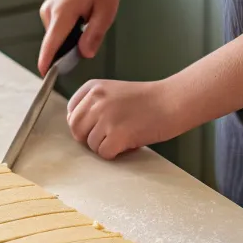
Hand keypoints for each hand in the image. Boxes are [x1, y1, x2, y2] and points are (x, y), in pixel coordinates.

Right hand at [38, 0, 120, 74]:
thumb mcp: (106, 14)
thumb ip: (94, 36)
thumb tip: (84, 54)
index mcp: (64, 12)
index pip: (51, 43)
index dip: (47, 61)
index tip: (44, 75)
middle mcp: (50, 10)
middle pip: (55, 42)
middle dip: (71, 48)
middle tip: (92, 30)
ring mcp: (48, 8)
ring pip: (56, 36)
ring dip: (71, 37)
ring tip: (88, 19)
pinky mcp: (49, 8)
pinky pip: (56, 28)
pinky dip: (68, 30)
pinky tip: (82, 17)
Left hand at [67, 80, 181, 159]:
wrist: (171, 101)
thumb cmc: (148, 100)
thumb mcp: (114, 92)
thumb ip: (95, 104)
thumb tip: (79, 128)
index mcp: (93, 87)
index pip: (71, 112)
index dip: (82, 124)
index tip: (95, 127)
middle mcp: (96, 100)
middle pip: (76, 129)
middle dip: (89, 138)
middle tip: (108, 137)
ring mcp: (105, 117)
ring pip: (90, 144)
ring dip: (105, 146)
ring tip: (123, 137)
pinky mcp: (117, 134)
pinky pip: (104, 153)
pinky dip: (115, 154)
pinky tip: (128, 144)